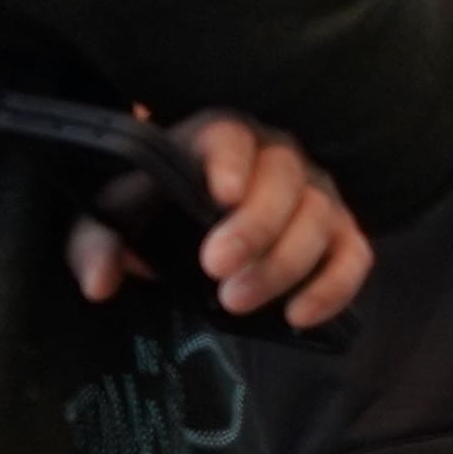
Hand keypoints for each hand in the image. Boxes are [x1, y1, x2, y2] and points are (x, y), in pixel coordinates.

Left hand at [69, 112, 373, 332]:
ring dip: (284, 262)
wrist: (191, 223)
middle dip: (256, 226)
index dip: (231, 161)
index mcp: (216, 140)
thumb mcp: (112, 222)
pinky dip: (336, 285)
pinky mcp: (340, 233)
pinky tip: (298, 317)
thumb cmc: (152, 212)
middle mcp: (277, 157)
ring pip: (320, 217)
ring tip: (235, 302)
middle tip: (216, 270)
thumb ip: (97, 245)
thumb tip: (100, 283)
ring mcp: (316, 193)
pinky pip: (356, 254)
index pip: (230, 136)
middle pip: (284, 178)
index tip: (222, 195)